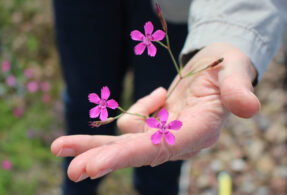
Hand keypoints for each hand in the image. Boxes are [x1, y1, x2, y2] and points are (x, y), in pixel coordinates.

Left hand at [51, 42, 259, 181]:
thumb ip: (238, 87)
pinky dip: (138, 108)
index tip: (93, 165)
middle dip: (101, 159)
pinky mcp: (154, 127)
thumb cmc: (227, 65)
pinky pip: (131, 121)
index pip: (159, 148)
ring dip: (91, 144)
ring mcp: (164, 135)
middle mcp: (178, 140)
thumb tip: (248, 108)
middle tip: (69, 171)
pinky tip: (159, 95)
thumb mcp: (235, 69)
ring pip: (122, 143)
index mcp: (198, 131)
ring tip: (57, 146)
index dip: (127, 156)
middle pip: (134, 152)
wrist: (217, 66)